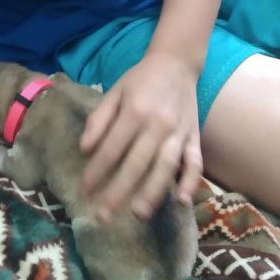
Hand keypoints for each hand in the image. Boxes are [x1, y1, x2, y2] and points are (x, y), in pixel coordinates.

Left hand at [79, 53, 202, 220]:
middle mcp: (158, 123)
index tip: (84, 191)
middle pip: (137, 163)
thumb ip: (99, 119)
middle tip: (104, 216)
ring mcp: (179, 132)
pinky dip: (191, 181)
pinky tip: (182, 200)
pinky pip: (195, 162)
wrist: (176, 63)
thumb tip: (84, 149)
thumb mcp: (114, 91)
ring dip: (152, 192)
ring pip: (166, 166)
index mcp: (134, 110)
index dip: (97, 171)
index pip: (112, 148)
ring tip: (138, 214)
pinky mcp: (195, 136)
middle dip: (119, 191)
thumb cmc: (140, 80)